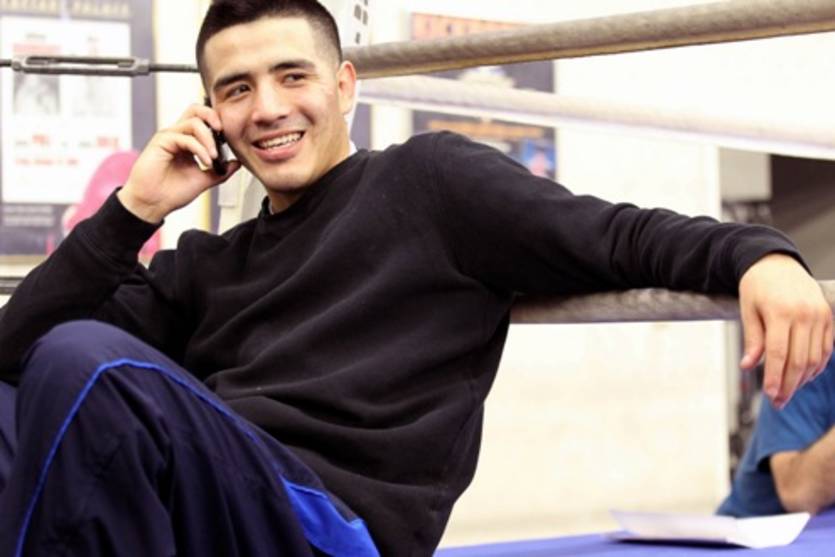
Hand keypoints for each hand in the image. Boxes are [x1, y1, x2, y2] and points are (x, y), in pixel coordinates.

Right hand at [117, 103, 240, 222]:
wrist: (153, 204)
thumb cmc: (172, 192)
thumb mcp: (204, 180)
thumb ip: (221, 171)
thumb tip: (237, 163)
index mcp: (187, 141)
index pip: (203, 120)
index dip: (217, 125)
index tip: (229, 140)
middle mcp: (178, 135)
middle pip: (196, 110)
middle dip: (213, 117)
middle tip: (223, 132)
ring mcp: (169, 137)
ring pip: (194, 122)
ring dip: (209, 139)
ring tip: (214, 157)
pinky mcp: (161, 142)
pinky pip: (185, 137)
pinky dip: (200, 148)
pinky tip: (206, 161)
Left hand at [739, 253, 832, 407]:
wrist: (776, 262)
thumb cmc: (757, 287)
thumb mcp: (747, 309)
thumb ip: (752, 339)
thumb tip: (748, 366)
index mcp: (781, 312)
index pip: (779, 353)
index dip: (775, 377)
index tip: (770, 395)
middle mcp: (804, 314)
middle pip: (799, 360)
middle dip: (789, 385)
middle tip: (779, 402)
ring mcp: (820, 315)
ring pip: (815, 357)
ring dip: (803, 379)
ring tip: (788, 393)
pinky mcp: (828, 316)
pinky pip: (825, 348)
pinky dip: (817, 365)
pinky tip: (804, 377)